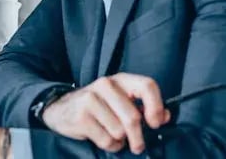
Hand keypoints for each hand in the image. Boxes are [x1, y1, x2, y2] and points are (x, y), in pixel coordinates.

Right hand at [42, 73, 170, 154]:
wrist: (60, 108)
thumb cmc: (98, 106)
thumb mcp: (120, 100)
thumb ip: (143, 106)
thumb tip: (165, 116)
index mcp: (120, 79)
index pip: (147, 86)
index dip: (156, 107)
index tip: (155, 123)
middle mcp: (106, 85)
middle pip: (133, 117)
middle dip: (138, 137)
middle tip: (138, 145)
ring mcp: (91, 99)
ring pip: (119, 131)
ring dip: (119, 141)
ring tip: (111, 135)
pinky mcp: (81, 116)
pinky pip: (106, 140)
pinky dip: (109, 145)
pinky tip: (101, 138)